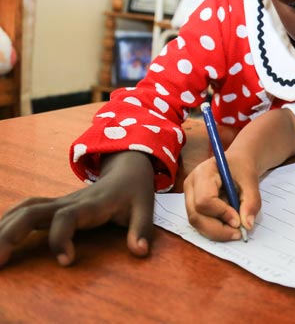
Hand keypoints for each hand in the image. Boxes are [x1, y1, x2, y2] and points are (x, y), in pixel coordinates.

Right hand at [0, 151, 154, 266]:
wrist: (126, 169)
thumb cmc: (134, 191)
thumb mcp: (145, 208)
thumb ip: (141, 230)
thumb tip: (139, 252)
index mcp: (91, 204)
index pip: (67, 217)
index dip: (61, 238)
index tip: (65, 261)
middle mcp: (69, 202)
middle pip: (32, 213)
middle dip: (11, 235)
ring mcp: (59, 203)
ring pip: (24, 210)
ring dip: (4, 229)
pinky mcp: (53, 206)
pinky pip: (25, 210)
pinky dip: (7, 221)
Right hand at [184, 154, 260, 241]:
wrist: (237, 163)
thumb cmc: (242, 168)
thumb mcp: (251, 181)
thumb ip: (251, 202)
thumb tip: (247, 225)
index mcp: (203, 173)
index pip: (204, 200)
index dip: (221, 213)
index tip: (238, 221)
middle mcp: (191, 186)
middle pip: (196, 216)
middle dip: (218, 229)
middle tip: (238, 233)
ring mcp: (189, 197)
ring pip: (196, 223)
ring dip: (217, 231)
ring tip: (236, 230)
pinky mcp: (193, 206)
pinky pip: (200, 223)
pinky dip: (215, 229)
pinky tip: (229, 226)